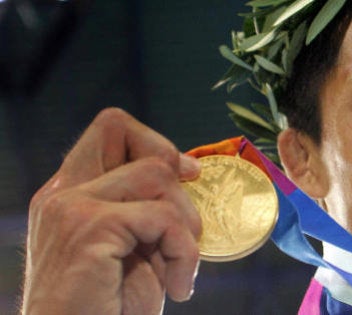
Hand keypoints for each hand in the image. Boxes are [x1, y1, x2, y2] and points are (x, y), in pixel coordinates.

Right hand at [22, 108, 201, 314]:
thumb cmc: (108, 309)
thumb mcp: (132, 249)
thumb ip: (145, 207)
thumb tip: (187, 168)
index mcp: (68, 195)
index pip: (108, 130)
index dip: (153, 143)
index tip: (185, 175)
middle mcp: (62, 194)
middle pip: (119, 127)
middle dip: (170, 164)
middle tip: (184, 220)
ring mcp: (71, 207)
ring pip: (156, 173)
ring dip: (185, 222)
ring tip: (178, 267)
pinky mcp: (88, 228)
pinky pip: (164, 218)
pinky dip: (185, 254)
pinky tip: (177, 288)